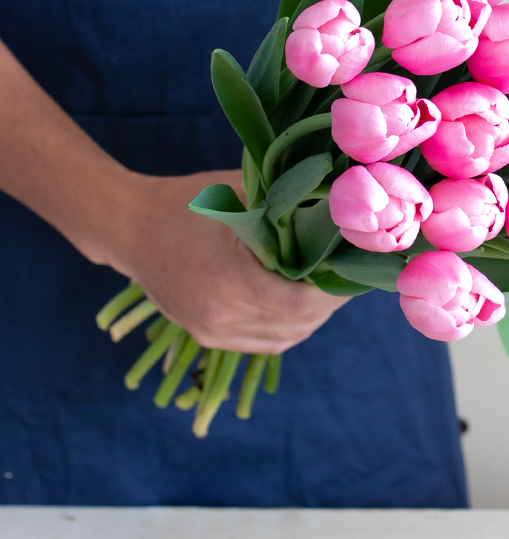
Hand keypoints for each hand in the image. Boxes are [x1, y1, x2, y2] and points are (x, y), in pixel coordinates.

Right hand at [100, 169, 346, 353]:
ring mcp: (210, 331)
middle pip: (297, 325)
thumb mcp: (238, 194)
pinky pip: (263, 344)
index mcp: (229, 280)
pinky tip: (302, 304)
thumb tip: (336, 208)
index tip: (350, 269)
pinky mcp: (206, 336)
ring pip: (284, 339)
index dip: (334, 292)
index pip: (301, 304)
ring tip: (328, 288)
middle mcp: (219, 315)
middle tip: (346, 276)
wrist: (129, 227)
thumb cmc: (187, 203)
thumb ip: (284, 206)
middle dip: (329, 303)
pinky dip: (288, 328)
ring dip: (312, 318)